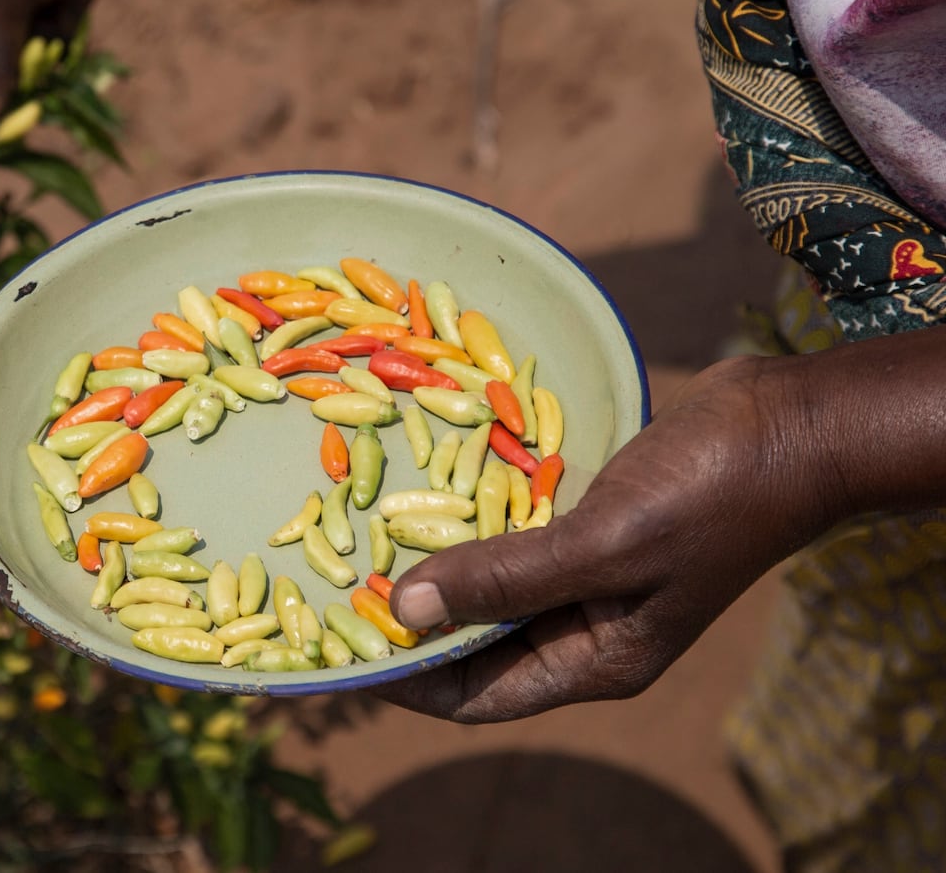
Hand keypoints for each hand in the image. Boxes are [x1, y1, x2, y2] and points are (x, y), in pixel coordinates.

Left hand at [372, 355, 834, 722]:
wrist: (791, 423)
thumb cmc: (711, 494)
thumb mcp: (603, 545)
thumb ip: (504, 579)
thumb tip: (403, 610)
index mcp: (595, 659)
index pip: (475, 694)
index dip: (404, 679)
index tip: (335, 649)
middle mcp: (585, 627)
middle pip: (473, 643)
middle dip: (407, 620)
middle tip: (327, 587)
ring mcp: (587, 573)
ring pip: (488, 584)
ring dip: (432, 565)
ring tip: (356, 538)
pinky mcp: (587, 520)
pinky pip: (510, 532)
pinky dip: (468, 519)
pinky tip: (417, 488)